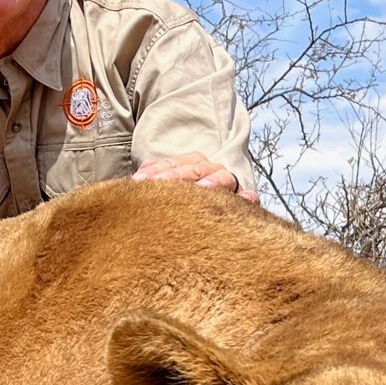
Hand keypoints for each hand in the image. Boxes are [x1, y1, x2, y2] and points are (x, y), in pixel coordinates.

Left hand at [131, 152, 259, 203]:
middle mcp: (211, 170)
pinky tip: (241, 202)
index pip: (173, 163)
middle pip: (194, 168)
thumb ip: (152, 182)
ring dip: (212, 181)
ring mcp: (229, 185)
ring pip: (222, 178)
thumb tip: (136, 180)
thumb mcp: (165, 192)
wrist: (213, 221)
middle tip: (156, 185)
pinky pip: (249, 198)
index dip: (155, 171)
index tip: (137, 181)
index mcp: (192, 163)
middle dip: (174, 176)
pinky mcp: (244, 202)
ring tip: (202, 189)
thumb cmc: (182, 204)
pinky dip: (246, 199)